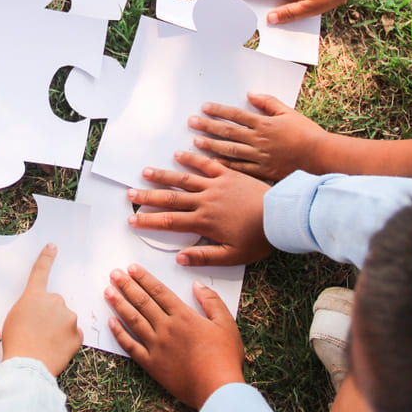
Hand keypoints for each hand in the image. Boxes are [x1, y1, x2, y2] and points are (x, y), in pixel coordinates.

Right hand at [2, 243, 81, 375]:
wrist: (28, 365)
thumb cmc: (16, 342)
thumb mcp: (14, 316)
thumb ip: (29, 306)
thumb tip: (39, 310)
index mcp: (35, 295)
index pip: (41, 271)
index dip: (46, 257)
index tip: (53, 247)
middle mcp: (55, 301)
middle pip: (55, 303)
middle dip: (49, 313)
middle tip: (37, 330)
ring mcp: (69, 317)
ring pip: (65, 319)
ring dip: (58, 328)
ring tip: (44, 342)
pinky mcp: (78, 334)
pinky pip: (73, 335)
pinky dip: (66, 341)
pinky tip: (55, 349)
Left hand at [106, 265, 245, 408]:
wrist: (217, 389)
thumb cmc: (224, 358)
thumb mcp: (226, 324)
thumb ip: (212, 301)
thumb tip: (197, 285)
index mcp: (184, 316)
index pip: (159, 292)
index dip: (144, 278)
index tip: (132, 268)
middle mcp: (166, 328)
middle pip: (142, 302)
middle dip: (127, 286)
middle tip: (114, 274)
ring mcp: (156, 346)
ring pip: (133, 320)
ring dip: (119, 304)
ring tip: (108, 291)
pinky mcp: (152, 364)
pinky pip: (131, 346)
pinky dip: (119, 333)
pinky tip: (111, 322)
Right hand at [127, 150, 272, 266]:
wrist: (281, 216)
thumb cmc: (259, 238)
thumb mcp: (232, 255)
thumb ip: (205, 256)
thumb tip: (180, 258)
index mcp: (205, 222)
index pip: (170, 222)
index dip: (150, 221)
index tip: (133, 220)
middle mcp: (205, 202)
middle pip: (170, 199)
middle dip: (148, 197)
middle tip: (130, 195)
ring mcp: (216, 186)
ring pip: (183, 179)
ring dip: (163, 176)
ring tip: (145, 172)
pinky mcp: (228, 174)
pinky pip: (207, 163)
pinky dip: (192, 158)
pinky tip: (179, 153)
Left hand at [189, 93, 328, 181]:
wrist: (321, 156)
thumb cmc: (307, 133)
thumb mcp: (289, 112)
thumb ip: (269, 102)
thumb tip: (251, 94)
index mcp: (264, 123)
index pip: (236, 115)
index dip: (219, 110)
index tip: (204, 107)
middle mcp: (259, 139)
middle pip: (228, 132)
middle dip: (208, 126)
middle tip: (191, 122)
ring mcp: (260, 156)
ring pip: (230, 150)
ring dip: (211, 146)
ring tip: (195, 142)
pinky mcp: (263, 171)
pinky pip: (241, 169)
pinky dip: (226, 167)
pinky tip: (211, 165)